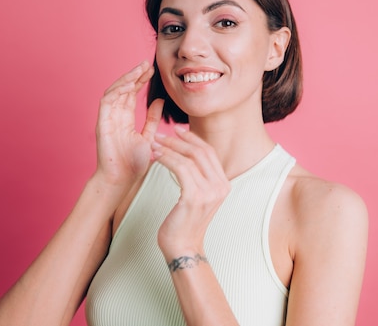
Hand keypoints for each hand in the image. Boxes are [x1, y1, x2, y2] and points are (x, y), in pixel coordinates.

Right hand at [94, 61, 163, 198]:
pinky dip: (117, 90)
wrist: (122, 180)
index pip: (131, 94)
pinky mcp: (102, 123)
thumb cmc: (133, 164)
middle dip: (134, 75)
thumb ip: (153, 119)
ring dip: (126, 79)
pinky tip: (129, 83)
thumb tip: (160, 101)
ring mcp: (107, 119)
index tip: (152, 71)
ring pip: (114, 91)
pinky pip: (107, 101)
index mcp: (124, 119)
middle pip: (123, 89)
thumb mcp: (149, 136)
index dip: (140, 81)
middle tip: (147, 64)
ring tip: (139, 69)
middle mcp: (114, 116)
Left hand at [151, 126, 230, 259]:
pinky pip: (180, 168)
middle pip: (201, 152)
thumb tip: (185, 153)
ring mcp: (209, 192)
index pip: (209, 152)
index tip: (177, 130)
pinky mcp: (194, 197)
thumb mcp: (197, 196)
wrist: (183, 247)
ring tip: (154, 144)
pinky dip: (167, 159)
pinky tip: (156, 156)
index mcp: (224, 184)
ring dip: (169, 148)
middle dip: (179, 140)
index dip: (193, 138)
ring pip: (189, 158)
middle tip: (161, 135)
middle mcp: (220, 186)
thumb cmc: (184, 221)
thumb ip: (198, 177)